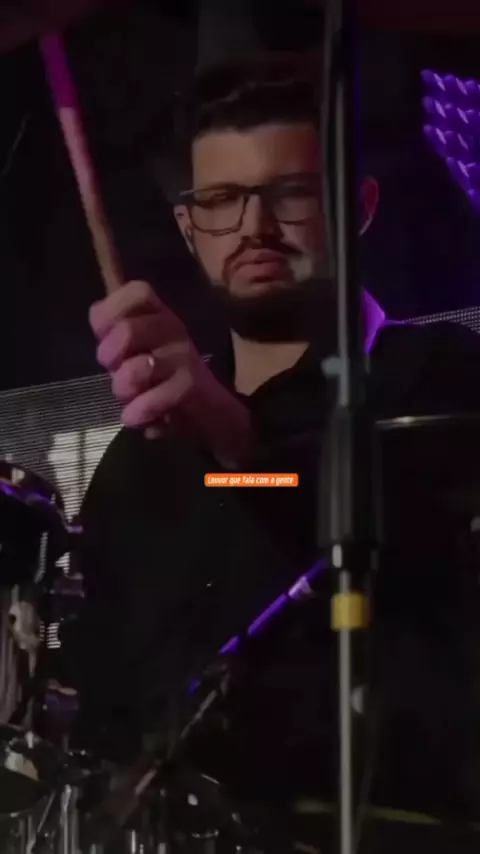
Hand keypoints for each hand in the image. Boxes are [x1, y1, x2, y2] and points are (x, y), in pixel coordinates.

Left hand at [89, 280, 252, 462]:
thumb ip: (115, 321)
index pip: (136, 291)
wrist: (206, 409)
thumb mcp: (134, 344)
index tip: (104, 334)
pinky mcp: (191, 386)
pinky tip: (136, 416)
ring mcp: (184, 356)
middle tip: (114, 370)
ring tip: (128, 397)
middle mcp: (174, 327)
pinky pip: (152, 399)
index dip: (110, 312)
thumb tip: (103, 289)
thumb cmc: (160, 373)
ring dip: (123, 389)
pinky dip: (138, 412)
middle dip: (109, 356)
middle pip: (127, 330)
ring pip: (137, 369)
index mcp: (158, 312)